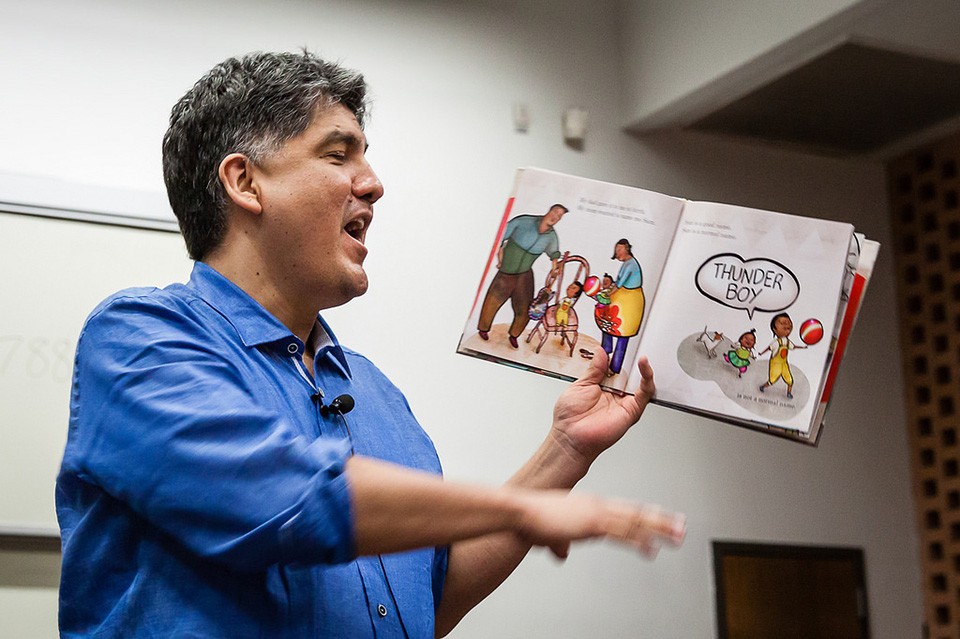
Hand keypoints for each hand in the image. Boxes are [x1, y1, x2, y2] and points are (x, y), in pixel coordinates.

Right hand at [515, 489, 684, 559]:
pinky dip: (639, 540)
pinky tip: (652, 547)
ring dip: (659, 529)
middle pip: (636, 513)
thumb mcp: (549, 533)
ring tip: (678, 536)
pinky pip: (622, 533)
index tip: (661, 518)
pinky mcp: (592, 525)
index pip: (624, 510)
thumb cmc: (530, 519)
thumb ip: (559, 543)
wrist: (519, 511)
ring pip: (635, 521)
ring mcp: (596, 514)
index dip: (644, 515)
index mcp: (589, 505)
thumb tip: (562, 553)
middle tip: (681, 525)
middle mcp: (596, 506)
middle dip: (661, 520)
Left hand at [549, 349, 654, 470]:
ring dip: (640, 364)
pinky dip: (647, 378)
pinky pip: (645, 392)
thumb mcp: (581, 385)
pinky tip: (644, 365)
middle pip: (629, 370)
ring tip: (636, 352)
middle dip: (630, 356)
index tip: (618, 339)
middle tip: (629, 342)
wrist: (571, 437)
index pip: (614, 365)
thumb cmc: (570, 417)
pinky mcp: (632, 410)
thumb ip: (594, 369)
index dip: (617, 353)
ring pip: (640, 379)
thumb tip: (602, 352)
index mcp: (602, 384)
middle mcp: (615, 392)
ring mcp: (624, 401)